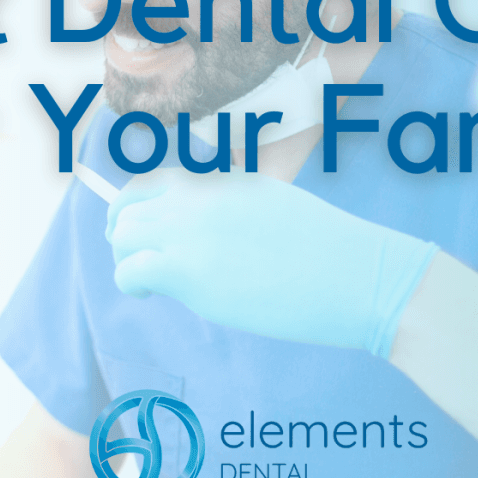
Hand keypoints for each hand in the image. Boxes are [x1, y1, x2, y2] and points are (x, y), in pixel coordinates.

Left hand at [105, 175, 437, 358]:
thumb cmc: (328, 253)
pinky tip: (149, 295)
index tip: (134, 229)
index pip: (151, 183)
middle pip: (129, 209)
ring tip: (145, 284)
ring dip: (126, 260)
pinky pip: (129, 271)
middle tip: (136, 262)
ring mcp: (189, 230)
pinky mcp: (187, 269)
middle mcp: (198, 198)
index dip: (133, 208)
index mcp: (220, 182)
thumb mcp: (273, 208)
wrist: (354, 275)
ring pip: (124, 237)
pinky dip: (130, 284)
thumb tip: (207, 235)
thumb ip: (232, 212)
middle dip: (125, 236)